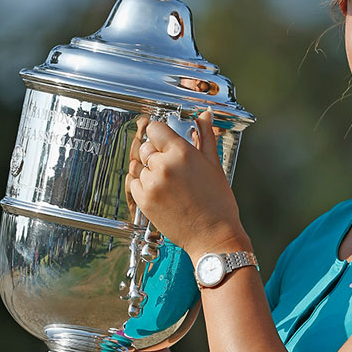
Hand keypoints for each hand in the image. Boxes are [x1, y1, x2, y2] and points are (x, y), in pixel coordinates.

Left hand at [127, 115, 248, 256]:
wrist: (212, 235)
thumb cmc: (217, 202)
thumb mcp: (214, 164)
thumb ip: (205, 137)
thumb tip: (204, 116)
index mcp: (181, 153)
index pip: (156, 129)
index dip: (160, 133)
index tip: (164, 139)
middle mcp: (163, 166)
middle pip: (145, 147)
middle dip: (156, 153)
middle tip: (172, 167)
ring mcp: (151, 184)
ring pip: (139, 166)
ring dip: (150, 171)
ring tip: (169, 184)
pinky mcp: (143, 200)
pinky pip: (134, 183)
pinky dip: (143, 186)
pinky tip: (161, 193)